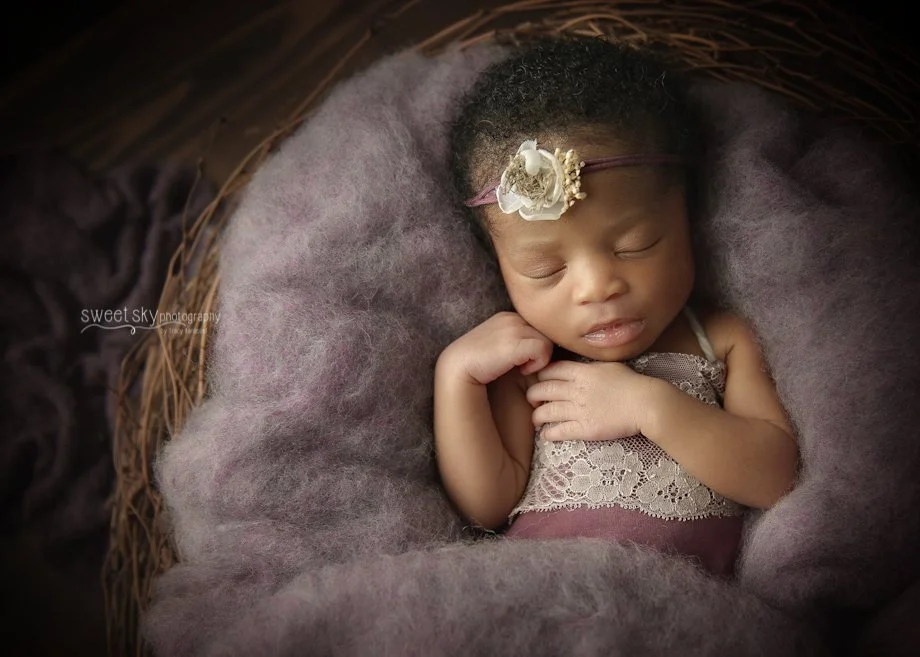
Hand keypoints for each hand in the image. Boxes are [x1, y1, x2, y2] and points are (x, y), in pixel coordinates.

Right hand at [439, 312, 554, 385]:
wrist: (457, 367)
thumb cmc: (477, 364)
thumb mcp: (497, 346)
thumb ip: (515, 342)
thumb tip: (538, 349)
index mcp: (508, 317)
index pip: (537, 328)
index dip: (535, 345)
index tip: (523, 361)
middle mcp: (512, 318)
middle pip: (545, 332)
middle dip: (539, 350)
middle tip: (525, 365)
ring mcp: (514, 327)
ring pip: (548, 340)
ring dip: (539, 358)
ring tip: (522, 368)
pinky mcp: (516, 341)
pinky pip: (544, 348)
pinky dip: (538, 363)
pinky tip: (522, 371)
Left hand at [526, 360, 658, 441]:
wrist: (645, 404)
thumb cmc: (632, 383)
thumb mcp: (608, 366)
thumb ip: (590, 367)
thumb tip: (580, 367)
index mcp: (582, 372)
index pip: (551, 370)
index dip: (540, 375)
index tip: (538, 380)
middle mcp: (576, 390)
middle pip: (542, 390)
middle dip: (533, 395)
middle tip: (533, 400)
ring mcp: (579, 410)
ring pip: (546, 412)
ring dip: (537, 416)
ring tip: (536, 419)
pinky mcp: (584, 428)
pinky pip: (559, 431)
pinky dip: (549, 433)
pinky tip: (546, 435)